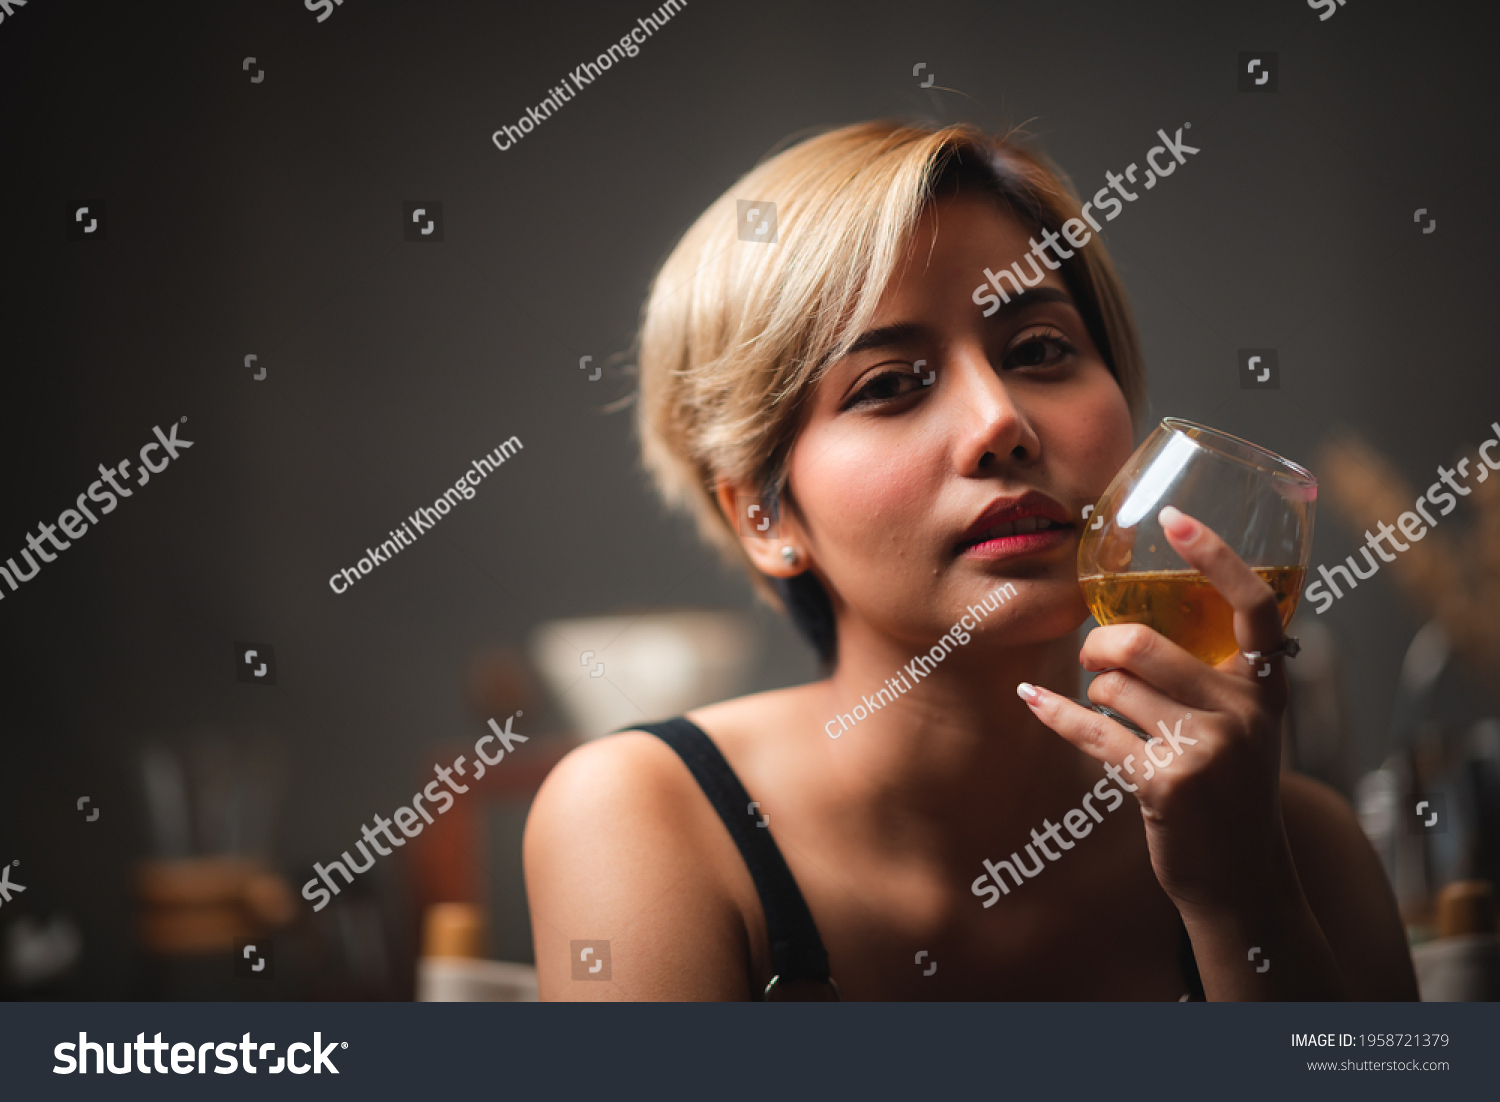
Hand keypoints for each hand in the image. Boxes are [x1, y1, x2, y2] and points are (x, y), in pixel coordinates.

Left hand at [1017, 506, 1297, 914]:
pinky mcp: (1165, 782)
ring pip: (1111, 686)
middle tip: (1093, 656)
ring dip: (1093, 692)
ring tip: (1107, 710)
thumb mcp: (1246, 728)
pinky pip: (1091, 729)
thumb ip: (1215, 677)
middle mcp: (1243, 712)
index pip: (1254, 604)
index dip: (1216, 556)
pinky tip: (1033, 701)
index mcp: (1266, 688)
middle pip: (1142, 643)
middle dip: (1100, 645)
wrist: (1244, 880)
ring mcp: (1206, 749)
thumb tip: (1132, 622)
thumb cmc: (1231, 791)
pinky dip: (1055, 714)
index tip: (1176, 518)